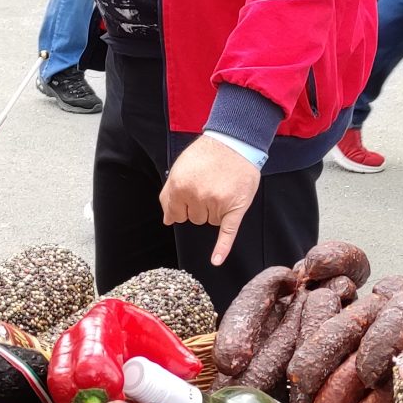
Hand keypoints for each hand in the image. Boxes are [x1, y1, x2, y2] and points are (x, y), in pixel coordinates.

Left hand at [160, 134, 261, 267]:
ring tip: (221, 188)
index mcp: (180, 186)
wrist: (234, 142)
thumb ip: (169, 194)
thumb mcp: (180, 168)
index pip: (176, 214)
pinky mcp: (234, 208)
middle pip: (194, 219)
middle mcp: (196, 196)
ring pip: (209, 222)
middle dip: (200, 206)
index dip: (183, 206)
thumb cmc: (207, 154)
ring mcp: (216, 203)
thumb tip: (167, 219)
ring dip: (214, 211)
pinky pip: (227, 233)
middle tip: (210, 185)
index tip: (192, 193)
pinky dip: (222, 248)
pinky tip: (216, 260)